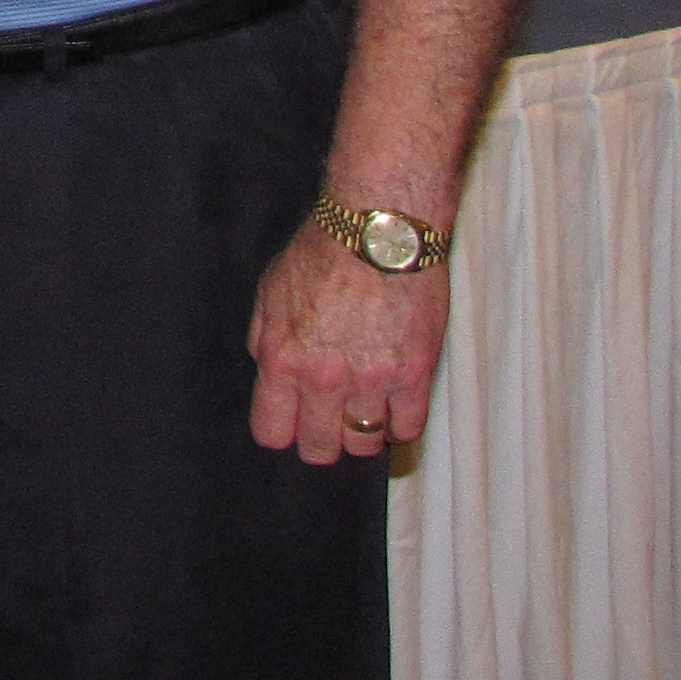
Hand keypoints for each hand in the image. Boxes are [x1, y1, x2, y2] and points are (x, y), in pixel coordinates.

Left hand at [249, 222, 450, 462]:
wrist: (379, 232)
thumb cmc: (324, 253)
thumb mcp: (271, 291)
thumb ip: (266, 339)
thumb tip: (268, 372)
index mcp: (284, 358)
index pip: (272, 431)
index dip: (280, 432)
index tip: (289, 426)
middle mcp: (325, 377)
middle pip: (320, 447)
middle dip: (320, 441)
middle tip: (327, 426)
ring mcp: (372, 380)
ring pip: (365, 444)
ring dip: (361, 433)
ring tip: (362, 412)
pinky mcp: (415, 375)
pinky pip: (408, 429)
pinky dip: (399, 425)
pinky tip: (393, 408)